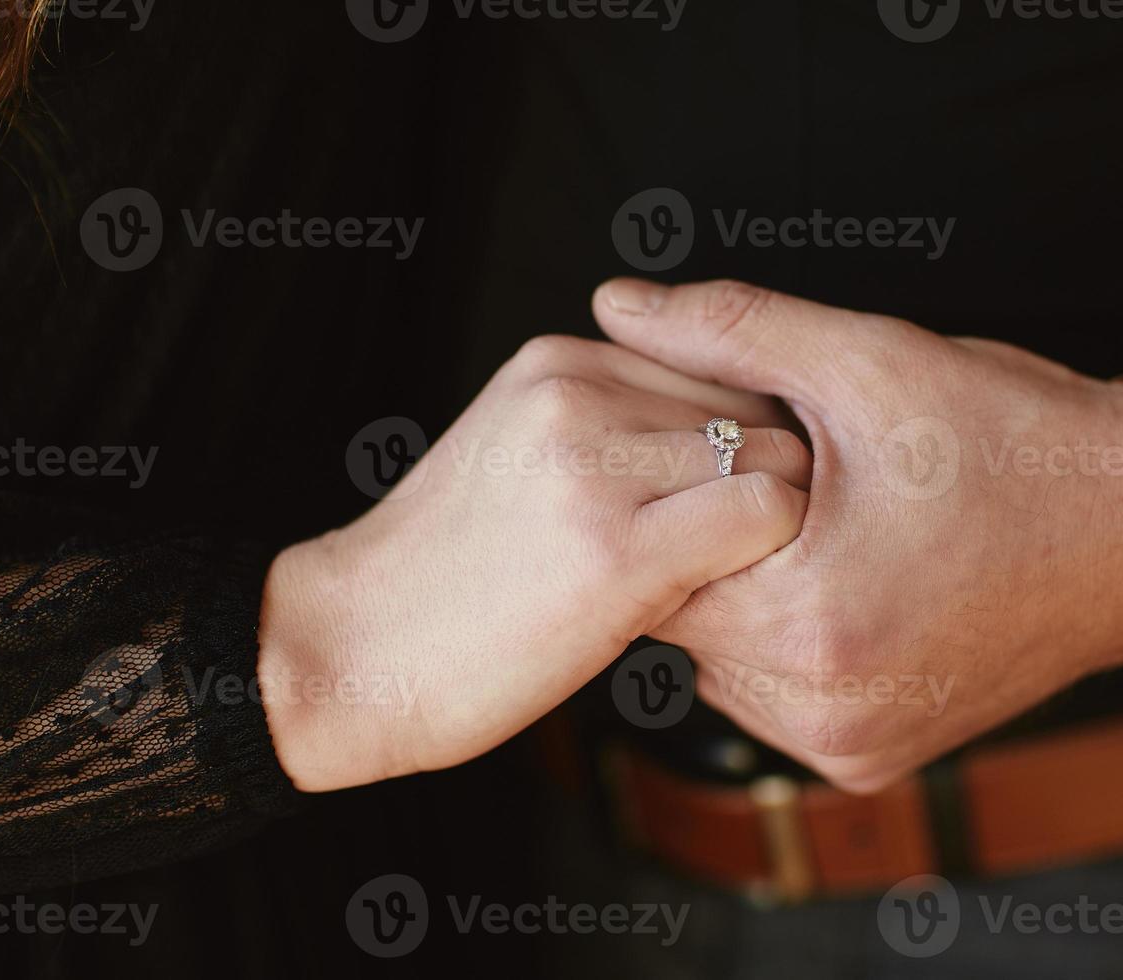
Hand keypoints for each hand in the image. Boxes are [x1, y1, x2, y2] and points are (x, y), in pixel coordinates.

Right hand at [257, 336, 810, 790]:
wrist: (348, 648)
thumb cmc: (444, 572)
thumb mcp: (515, 450)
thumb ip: (606, 420)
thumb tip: (722, 437)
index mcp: (558, 360)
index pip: (719, 370)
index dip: (741, 445)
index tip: (721, 504)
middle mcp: (579, 393)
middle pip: (755, 412)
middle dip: (763, 481)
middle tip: (729, 551)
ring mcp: (596, 467)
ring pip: (774, 460)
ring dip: (771, 526)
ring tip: (716, 579)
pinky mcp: (619, 550)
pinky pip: (764, 517)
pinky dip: (771, 558)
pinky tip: (722, 597)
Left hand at [592, 279, 1122, 792]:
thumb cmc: (1016, 440)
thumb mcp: (869, 360)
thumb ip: (728, 328)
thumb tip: (617, 300)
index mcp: (811, 619)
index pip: (656, 555)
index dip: (677, 485)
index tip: (716, 443)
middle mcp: (822, 709)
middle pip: (684, 612)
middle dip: (709, 539)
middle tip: (778, 479)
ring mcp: (846, 746)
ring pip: (721, 659)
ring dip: (742, 594)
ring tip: (816, 528)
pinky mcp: (869, 760)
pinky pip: (771, 696)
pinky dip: (782, 641)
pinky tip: (837, 581)